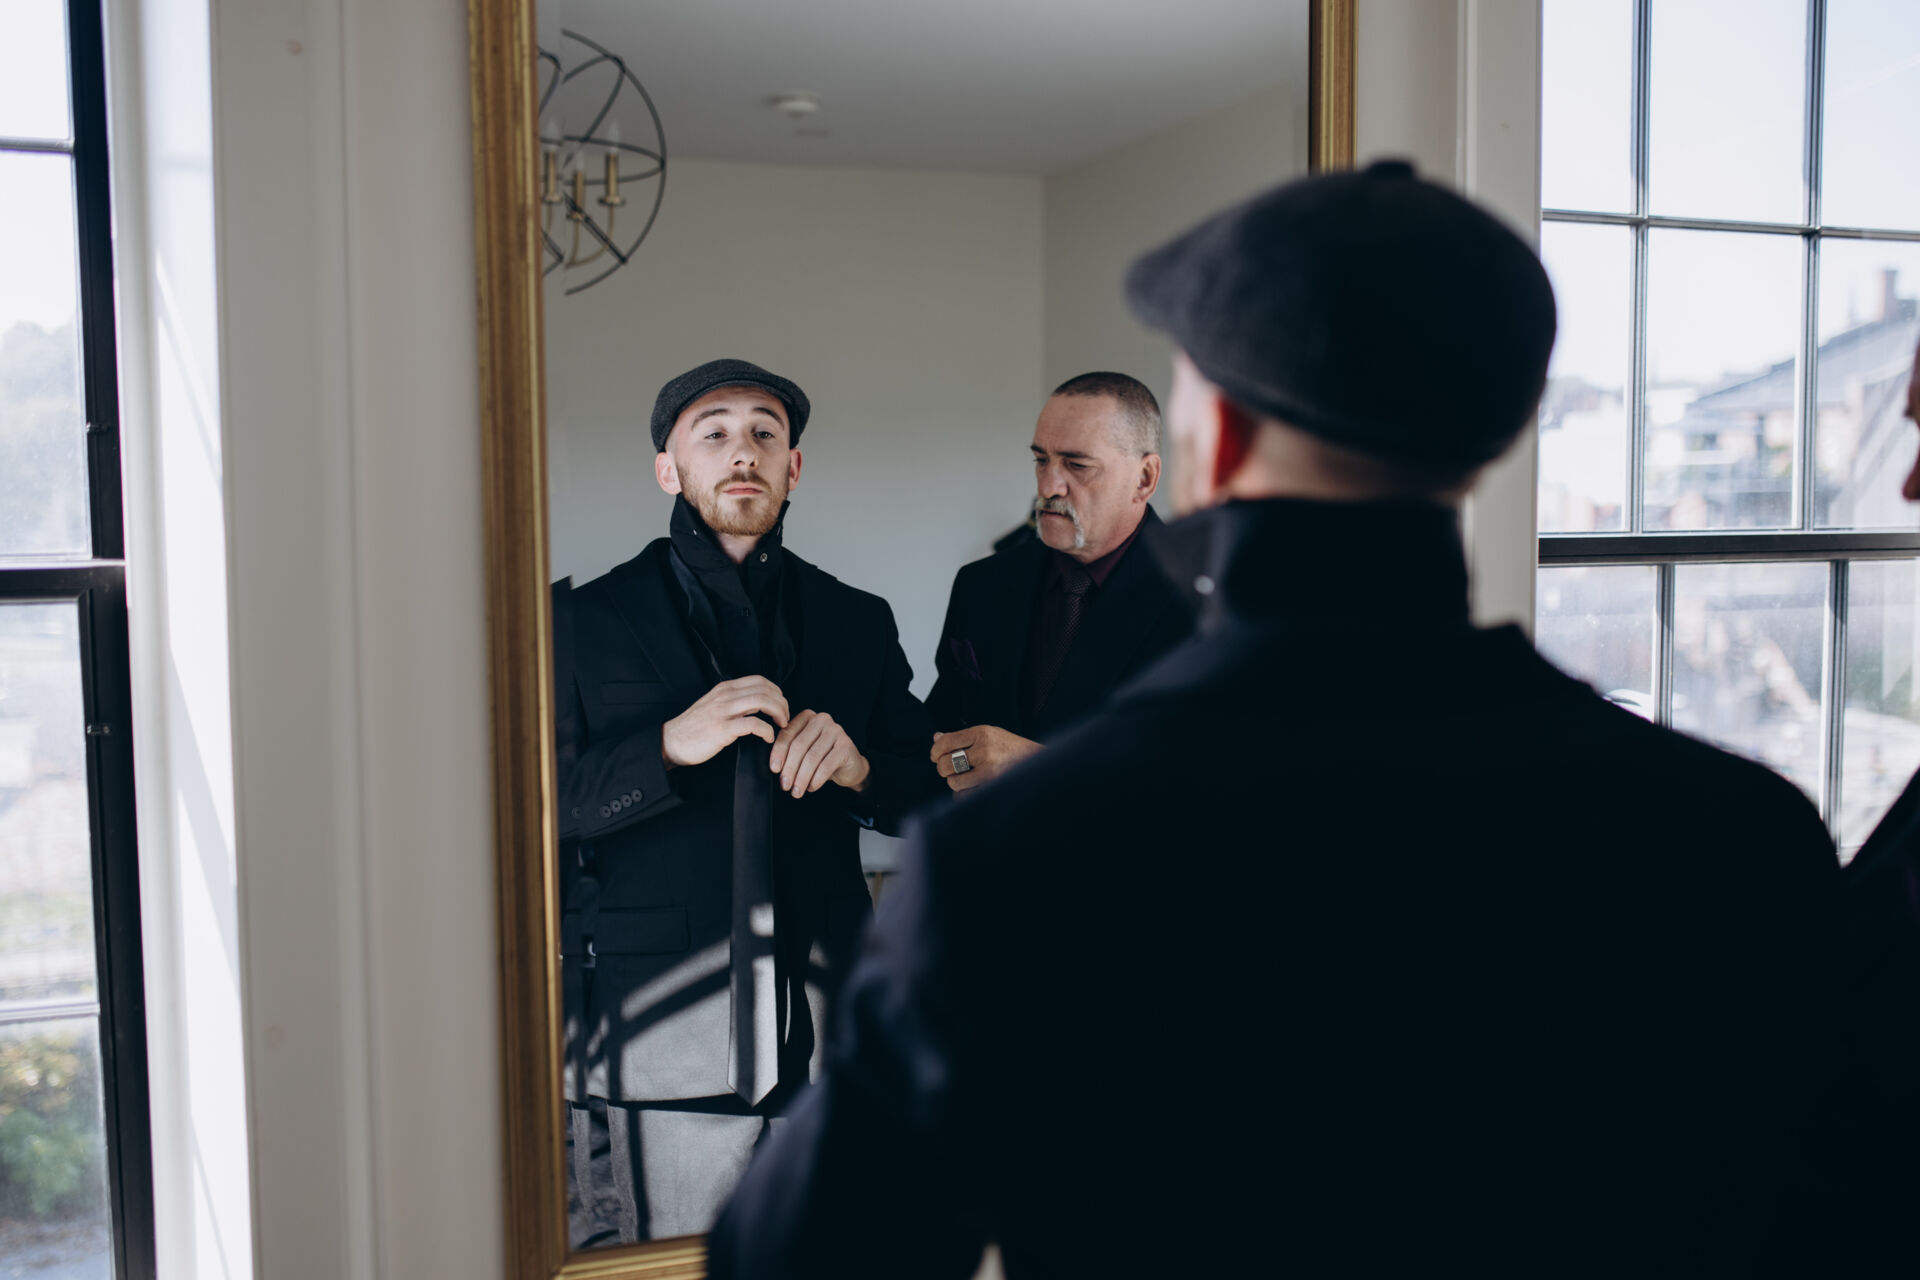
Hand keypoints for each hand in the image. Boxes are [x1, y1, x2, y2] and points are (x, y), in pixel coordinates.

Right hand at [662, 676, 789, 768]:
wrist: (671, 741)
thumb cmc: (694, 727)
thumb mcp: (713, 704)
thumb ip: (733, 700)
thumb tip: (756, 702)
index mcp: (725, 688)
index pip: (760, 680)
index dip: (776, 692)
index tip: (781, 706)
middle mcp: (725, 695)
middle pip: (765, 689)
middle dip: (781, 703)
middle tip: (785, 718)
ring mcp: (723, 711)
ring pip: (762, 701)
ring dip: (778, 713)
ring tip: (781, 725)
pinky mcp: (722, 729)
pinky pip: (753, 724)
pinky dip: (766, 730)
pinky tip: (768, 737)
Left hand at [769, 709, 869, 796]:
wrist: (850, 766)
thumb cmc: (823, 757)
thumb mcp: (804, 751)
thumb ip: (790, 751)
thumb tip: (775, 767)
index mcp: (807, 717)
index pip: (787, 734)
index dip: (778, 753)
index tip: (774, 770)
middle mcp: (821, 720)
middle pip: (799, 745)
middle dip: (790, 768)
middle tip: (785, 785)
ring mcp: (835, 731)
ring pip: (812, 757)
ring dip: (802, 777)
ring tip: (797, 791)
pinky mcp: (846, 745)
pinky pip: (826, 765)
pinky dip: (816, 779)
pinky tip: (811, 787)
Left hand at [930, 725, 1039, 791]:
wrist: (1040, 763)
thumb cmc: (1011, 748)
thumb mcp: (990, 734)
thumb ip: (962, 737)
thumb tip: (936, 737)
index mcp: (983, 733)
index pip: (946, 742)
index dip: (935, 751)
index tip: (935, 756)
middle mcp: (985, 751)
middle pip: (946, 763)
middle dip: (942, 768)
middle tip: (948, 768)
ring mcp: (989, 772)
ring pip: (954, 782)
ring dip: (955, 782)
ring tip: (963, 778)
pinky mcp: (993, 789)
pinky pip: (965, 797)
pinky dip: (964, 795)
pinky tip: (972, 788)